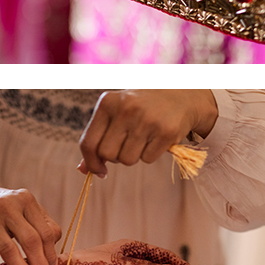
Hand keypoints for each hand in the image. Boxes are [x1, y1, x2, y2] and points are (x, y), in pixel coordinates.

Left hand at [78, 90, 217, 175]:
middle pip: (107, 154)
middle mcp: (126, 109)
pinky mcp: (166, 131)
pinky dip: (150, 155)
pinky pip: (147, 159)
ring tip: (142, 141)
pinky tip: (156, 139)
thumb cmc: (140, 107)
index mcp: (107, 102)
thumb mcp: (116, 113)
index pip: (88, 142)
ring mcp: (147, 120)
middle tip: (126, 148)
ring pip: (127, 159)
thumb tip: (83, 170)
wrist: (181, 95)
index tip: (99, 170)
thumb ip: (98, 138)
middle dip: (115, 157)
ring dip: (134, 156)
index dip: (91, 161)